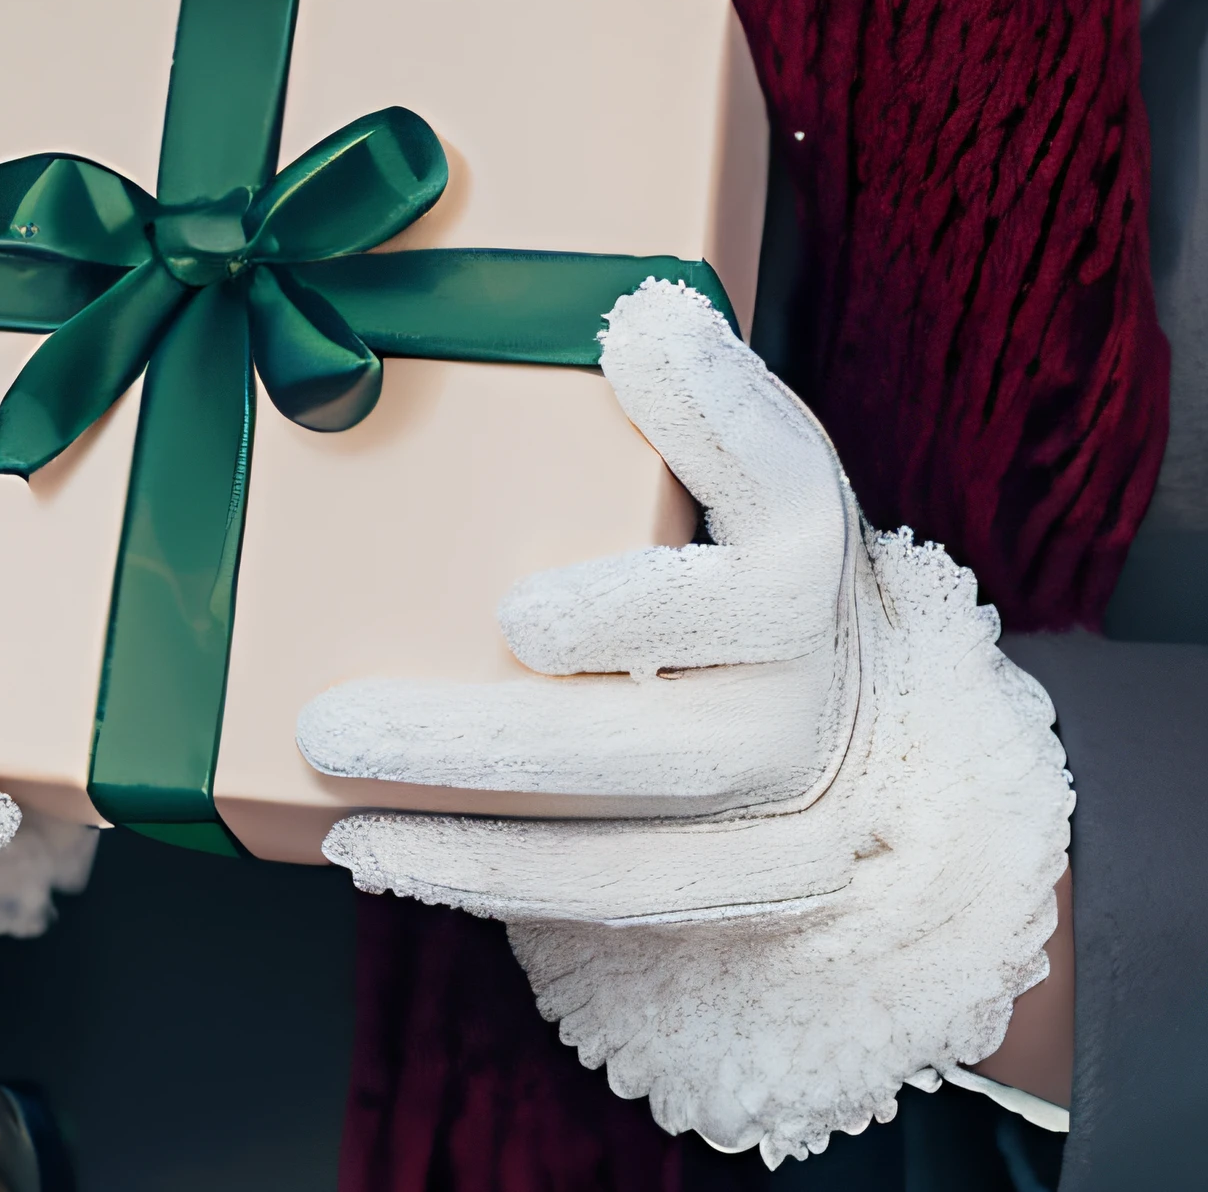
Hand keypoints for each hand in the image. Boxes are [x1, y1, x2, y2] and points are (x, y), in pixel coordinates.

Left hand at [298, 279, 1070, 1163]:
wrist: (874, 716)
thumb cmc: (765, 558)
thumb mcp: (762, 465)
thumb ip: (703, 404)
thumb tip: (636, 315)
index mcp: (806, 553)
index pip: (759, 509)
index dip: (667, 514)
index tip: (546, 544)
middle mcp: (802, 689)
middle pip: (638, 732)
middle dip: (486, 735)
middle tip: (337, 718)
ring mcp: (771, 805)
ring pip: (609, 829)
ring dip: (459, 815)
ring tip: (333, 787)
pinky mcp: (731, 881)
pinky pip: (599, 892)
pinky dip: (481, 874)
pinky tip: (372, 850)